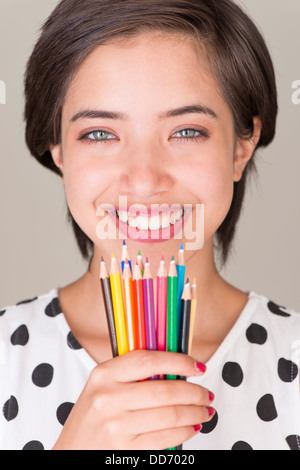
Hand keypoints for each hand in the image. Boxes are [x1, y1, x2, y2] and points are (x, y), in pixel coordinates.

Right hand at [52, 350, 214, 449]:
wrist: (71, 451)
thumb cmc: (92, 416)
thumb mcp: (103, 386)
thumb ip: (133, 374)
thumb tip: (177, 369)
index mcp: (104, 374)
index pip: (148, 360)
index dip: (179, 361)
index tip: (197, 366)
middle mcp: (108, 398)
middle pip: (165, 391)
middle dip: (194, 393)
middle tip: (206, 393)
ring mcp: (116, 426)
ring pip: (170, 416)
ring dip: (195, 413)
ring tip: (205, 411)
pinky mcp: (125, 449)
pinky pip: (165, 438)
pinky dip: (185, 432)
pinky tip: (192, 427)